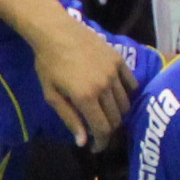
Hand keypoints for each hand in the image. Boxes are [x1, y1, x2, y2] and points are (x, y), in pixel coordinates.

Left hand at [35, 17, 136, 147]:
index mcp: (86, 97)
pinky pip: (131, 84)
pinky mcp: (119, 60)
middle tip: (100, 133)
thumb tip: (83, 142)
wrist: (56, 31)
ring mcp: (114, 72)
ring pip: (125, 104)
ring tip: (106, 115)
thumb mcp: (52, 95)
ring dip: (117, 115)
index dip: (101, 143)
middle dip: (109, 131)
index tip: (96, 148)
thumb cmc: (48, 64)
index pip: (103, 129)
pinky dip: (127, 95)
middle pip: (116, 119)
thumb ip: (70, 119)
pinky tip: (117, 99)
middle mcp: (104, 86)